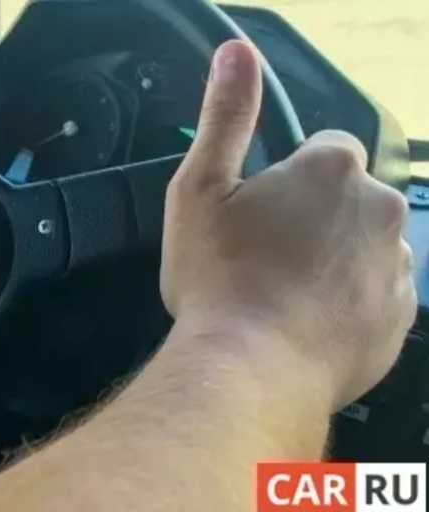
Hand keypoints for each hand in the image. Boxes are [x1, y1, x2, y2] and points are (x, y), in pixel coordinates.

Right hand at [161, 40, 415, 408]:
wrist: (250, 370)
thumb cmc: (218, 278)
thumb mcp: (199, 190)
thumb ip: (225, 116)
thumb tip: (235, 53)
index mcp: (331, 169)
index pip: (323, 150)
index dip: (286, 181)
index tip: (256, 216)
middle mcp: (378, 208)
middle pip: (348, 199)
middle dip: (315, 218)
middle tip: (264, 258)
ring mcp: (396, 266)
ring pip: (364, 246)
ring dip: (334, 259)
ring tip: (282, 296)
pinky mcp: (401, 317)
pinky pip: (376, 294)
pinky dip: (349, 302)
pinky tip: (306, 323)